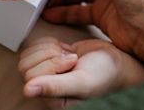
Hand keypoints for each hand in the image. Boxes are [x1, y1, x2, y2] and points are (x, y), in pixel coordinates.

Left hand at [19, 37, 143, 102]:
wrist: (118, 60)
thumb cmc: (104, 75)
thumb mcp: (81, 82)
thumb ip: (55, 86)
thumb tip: (27, 91)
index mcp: (51, 100)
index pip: (30, 77)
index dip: (51, 65)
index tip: (72, 64)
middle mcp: (46, 89)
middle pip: (25, 65)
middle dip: (51, 55)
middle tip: (71, 59)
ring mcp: (46, 73)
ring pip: (28, 54)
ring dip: (51, 49)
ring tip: (70, 56)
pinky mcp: (48, 58)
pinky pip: (35, 45)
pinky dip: (51, 42)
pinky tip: (67, 50)